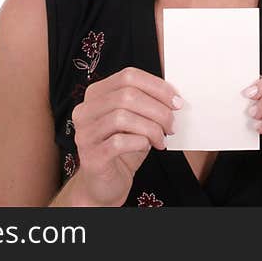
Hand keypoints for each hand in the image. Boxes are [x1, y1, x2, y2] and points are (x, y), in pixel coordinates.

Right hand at [68, 66, 181, 205]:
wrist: (106, 183)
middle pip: (127, 95)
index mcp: (96, 94)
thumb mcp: (136, 120)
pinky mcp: (91, 157)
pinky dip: (139, 142)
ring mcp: (85, 133)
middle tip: (172, 125)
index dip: (157, 87)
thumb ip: (147, 104)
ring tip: (161, 139)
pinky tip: (147, 147)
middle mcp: (85, 110)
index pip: (128, 76)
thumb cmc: (123, 148)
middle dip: (158, 110)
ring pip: (122, 117)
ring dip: (151, 128)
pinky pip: (118, 142)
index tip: (176, 102)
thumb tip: (174, 97)